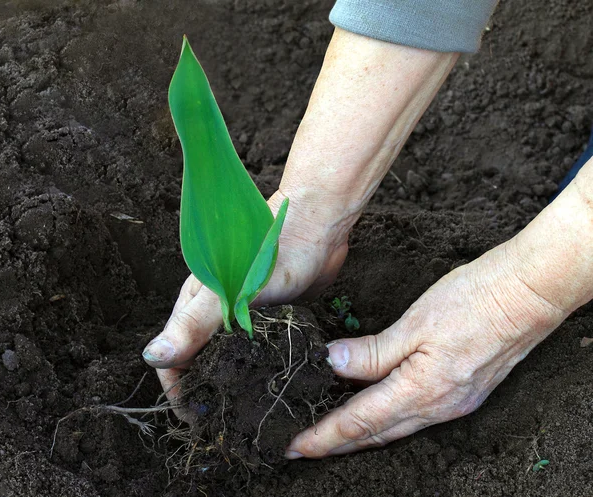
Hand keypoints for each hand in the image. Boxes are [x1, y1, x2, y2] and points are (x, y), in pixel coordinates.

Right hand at [142, 188, 349, 416]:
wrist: (318, 228)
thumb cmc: (271, 253)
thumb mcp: (230, 291)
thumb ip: (194, 323)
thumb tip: (153, 358)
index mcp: (194, 303)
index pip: (172, 355)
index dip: (178, 388)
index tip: (196, 417)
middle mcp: (213, 312)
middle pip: (197, 359)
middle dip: (203, 390)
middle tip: (223, 422)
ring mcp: (240, 314)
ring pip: (226, 357)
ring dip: (228, 383)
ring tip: (243, 412)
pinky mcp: (266, 316)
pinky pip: (252, 349)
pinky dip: (252, 368)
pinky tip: (264, 386)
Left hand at [285, 239, 567, 457]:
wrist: (527, 294)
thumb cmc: (472, 300)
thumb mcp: (415, 322)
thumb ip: (373, 351)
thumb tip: (332, 363)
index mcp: (422, 390)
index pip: (360, 422)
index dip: (325, 436)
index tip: (295, 445)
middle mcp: (438, 407)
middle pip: (376, 434)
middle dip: (337, 443)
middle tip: (303, 446)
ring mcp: (453, 403)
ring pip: (395, 429)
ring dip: (361, 435)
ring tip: (331, 434)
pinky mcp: (463, 393)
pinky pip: (414, 417)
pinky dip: (387, 421)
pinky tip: (375, 412)